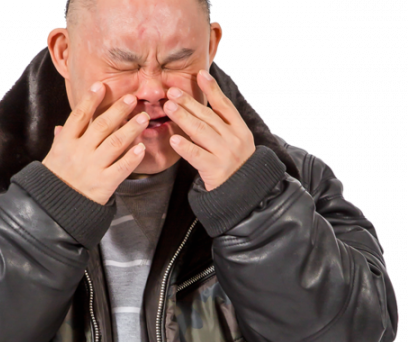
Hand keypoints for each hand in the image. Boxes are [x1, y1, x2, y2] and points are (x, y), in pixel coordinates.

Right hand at [43, 82, 149, 204]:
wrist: (56, 207)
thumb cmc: (56, 179)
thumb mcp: (53, 156)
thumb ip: (61, 140)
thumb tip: (61, 126)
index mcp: (66, 142)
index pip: (79, 115)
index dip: (91, 99)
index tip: (101, 86)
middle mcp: (80, 151)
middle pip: (102, 125)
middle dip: (118, 110)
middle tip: (132, 98)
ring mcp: (93, 167)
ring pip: (116, 143)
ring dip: (131, 129)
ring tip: (144, 118)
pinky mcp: (105, 183)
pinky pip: (122, 167)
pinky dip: (132, 157)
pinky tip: (142, 147)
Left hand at [165, 70, 255, 191]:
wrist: (245, 194)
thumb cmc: (234, 166)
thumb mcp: (234, 142)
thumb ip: (221, 127)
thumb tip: (199, 108)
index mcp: (239, 129)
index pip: (224, 105)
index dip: (212, 89)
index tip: (200, 74)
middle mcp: (234, 139)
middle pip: (208, 116)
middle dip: (189, 103)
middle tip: (172, 92)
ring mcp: (226, 153)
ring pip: (201, 131)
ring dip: (183, 117)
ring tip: (169, 108)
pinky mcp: (216, 169)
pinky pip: (197, 155)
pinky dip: (185, 147)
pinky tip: (173, 139)